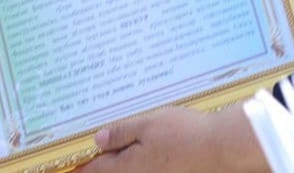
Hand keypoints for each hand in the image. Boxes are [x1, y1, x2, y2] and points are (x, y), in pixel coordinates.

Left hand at [81, 104, 265, 172]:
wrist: (221, 150)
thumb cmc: (184, 134)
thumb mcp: (148, 124)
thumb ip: (122, 133)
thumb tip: (98, 141)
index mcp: (128, 167)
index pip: (97, 170)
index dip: (82, 168)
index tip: (71, 168)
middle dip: (101, 168)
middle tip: (90, 161)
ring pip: (131, 172)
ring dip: (122, 164)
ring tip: (116, 151)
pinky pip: (147, 171)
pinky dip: (139, 163)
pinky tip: (143, 152)